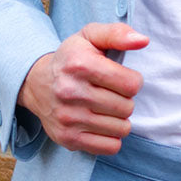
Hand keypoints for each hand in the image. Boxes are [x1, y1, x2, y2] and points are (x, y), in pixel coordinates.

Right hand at [17, 22, 148, 154]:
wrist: (37, 84)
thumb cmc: (72, 58)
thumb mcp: (91, 36)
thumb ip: (118, 33)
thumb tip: (143, 40)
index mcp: (80, 64)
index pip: (131, 84)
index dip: (133, 81)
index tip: (121, 78)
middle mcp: (71, 92)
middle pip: (127, 107)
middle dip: (126, 100)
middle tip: (112, 93)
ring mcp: (68, 118)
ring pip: (121, 128)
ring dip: (120, 119)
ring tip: (107, 107)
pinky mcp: (68, 139)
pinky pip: (110, 147)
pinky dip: (111, 137)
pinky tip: (101, 123)